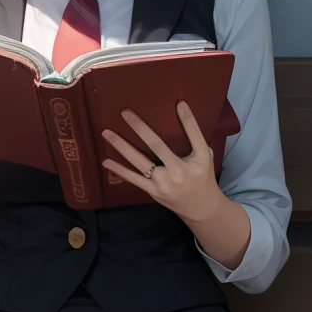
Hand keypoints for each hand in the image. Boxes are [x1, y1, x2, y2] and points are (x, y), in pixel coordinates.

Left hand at [101, 103, 220, 223]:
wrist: (200, 208)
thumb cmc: (202, 177)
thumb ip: (195, 134)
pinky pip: (134, 179)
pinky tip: (106, 162)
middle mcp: (175, 174)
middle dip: (139, 129)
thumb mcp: (205, 156)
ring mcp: (162, 184)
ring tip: (106, 133)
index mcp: (191, 163)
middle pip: (155, 147)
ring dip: (121, 147)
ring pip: (139, 163)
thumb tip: (182, 106)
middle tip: (124, 113)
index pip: (186, 138)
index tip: (177, 103)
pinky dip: (119, 170)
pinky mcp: (153, 192)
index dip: (184, 121)